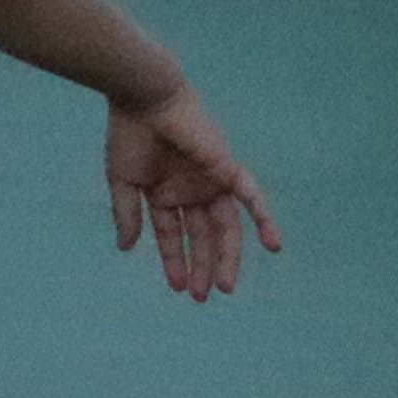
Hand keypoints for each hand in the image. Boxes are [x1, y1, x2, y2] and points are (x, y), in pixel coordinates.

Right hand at [105, 86, 281, 300]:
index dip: (175, 261)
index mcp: (166, 194)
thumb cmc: (129, 135)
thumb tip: (125, 249)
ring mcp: (212, 182)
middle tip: (203, 298)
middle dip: (203, 266)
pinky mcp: (228, 170)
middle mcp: (192, 191)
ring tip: (225, 286)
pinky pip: (252, 198)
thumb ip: (128, 215)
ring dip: (228, 256)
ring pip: (226, 228)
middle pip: (203, 237)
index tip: (178, 288)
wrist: (145, 99)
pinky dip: (264, 219)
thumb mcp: (124, 182)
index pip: (174, 235)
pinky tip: (273, 245)